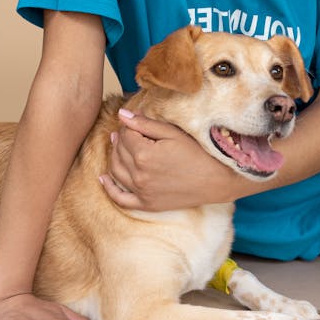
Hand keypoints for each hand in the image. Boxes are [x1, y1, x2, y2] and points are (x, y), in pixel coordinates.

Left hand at [100, 109, 234, 210]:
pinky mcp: (146, 204)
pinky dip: (109, 188)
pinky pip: (120, 199)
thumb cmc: (197, 152)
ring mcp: (141, 192)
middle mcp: (139, 175)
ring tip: (118, 146)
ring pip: (116, 171)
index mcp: (144, 154)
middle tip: (129, 132)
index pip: (126, 135)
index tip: (137, 122)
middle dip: (121, 139)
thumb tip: (122, 115)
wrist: (216, 180)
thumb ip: (145, 124)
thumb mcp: (172, 133)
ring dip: (114, 156)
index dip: (129, 126)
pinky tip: (103, 178)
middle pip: (119, 152)